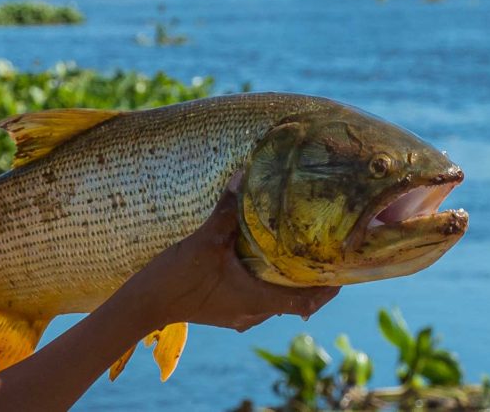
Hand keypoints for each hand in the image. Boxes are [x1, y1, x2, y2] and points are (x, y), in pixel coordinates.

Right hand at [135, 190, 338, 331]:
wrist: (145, 304)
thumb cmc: (177, 278)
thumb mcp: (204, 240)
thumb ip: (227, 210)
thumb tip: (244, 175)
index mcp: (257, 300)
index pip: (308, 301)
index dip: (331, 287)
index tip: (345, 267)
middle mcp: (253, 312)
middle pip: (297, 301)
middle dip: (311, 278)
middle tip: (323, 251)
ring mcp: (239, 315)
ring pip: (276, 300)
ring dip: (288, 280)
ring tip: (295, 252)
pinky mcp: (225, 312)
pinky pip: (257, 299)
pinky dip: (266, 282)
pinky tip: (257, 261)